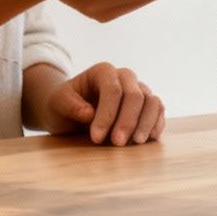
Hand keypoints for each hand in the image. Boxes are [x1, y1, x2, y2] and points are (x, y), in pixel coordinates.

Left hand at [37, 62, 164, 144]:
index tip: (96, 137)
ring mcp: (138, 89)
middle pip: (135, 95)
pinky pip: (158, 110)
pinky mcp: (146, 105)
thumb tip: (89, 113)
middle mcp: (124, 77)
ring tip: (136, 143)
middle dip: (127, 120)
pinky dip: (157, 123)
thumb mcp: (58, 103)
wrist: (71, 110)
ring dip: (146, 123)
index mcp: (103, 72)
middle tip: (117, 143)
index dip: (107, 114)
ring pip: (152, 101)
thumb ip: (70, 105)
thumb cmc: (64, 105)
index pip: (112, 90)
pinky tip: (150, 138)